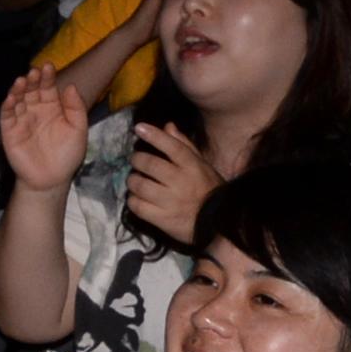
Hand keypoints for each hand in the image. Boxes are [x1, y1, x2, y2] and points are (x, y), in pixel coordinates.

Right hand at [0, 64, 88, 193]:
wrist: (51, 179)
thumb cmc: (67, 155)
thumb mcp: (79, 130)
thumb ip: (76, 108)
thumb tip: (70, 86)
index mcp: (52, 108)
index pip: (48, 88)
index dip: (48, 77)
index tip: (48, 66)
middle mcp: (35, 110)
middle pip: (32, 91)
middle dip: (32, 80)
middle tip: (34, 72)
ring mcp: (21, 120)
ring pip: (18, 100)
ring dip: (18, 89)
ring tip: (22, 80)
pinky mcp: (9, 131)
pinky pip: (6, 115)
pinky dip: (7, 105)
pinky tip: (11, 97)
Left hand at [124, 120, 222, 244]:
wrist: (218, 225)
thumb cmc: (208, 190)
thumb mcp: (202, 166)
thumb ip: (184, 145)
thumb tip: (167, 125)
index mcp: (193, 167)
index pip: (173, 147)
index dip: (155, 136)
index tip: (139, 128)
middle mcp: (181, 182)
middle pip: (149, 164)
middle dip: (137, 159)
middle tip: (137, 161)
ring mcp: (170, 201)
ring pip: (138, 184)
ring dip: (132, 180)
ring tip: (136, 180)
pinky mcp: (162, 219)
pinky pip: (136, 205)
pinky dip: (133, 200)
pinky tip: (138, 198)